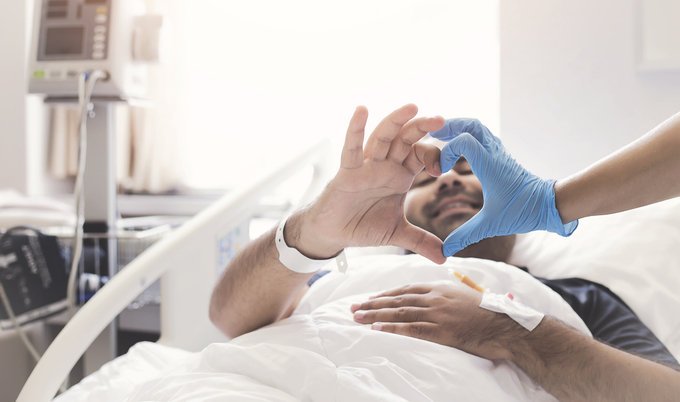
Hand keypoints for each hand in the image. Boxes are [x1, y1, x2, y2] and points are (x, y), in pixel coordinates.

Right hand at [288, 104, 446, 263]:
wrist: (334, 234)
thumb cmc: (362, 225)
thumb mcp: (397, 234)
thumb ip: (421, 241)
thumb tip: (444, 258)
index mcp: (400, 175)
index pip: (420, 155)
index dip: (434, 156)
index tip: (443, 169)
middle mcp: (385, 165)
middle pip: (405, 139)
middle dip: (421, 128)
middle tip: (440, 119)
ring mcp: (366, 165)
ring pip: (382, 137)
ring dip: (396, 121)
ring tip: (411, 107)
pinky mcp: (347, 171)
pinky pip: (351, 148)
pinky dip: (355, 129)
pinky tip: (361, 110)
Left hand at [351, 281, 518, 359]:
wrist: (509, 326)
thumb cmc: (491, 313)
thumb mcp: (467, 296)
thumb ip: (449, 295)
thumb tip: (438, 296)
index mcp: (441, 287)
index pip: (406, 289)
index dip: (386, 294)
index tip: (371, 298)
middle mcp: (436, 297)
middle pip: (398, 299)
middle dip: (373, 303)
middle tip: (353, 307)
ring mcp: (438, 313)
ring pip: (400, 312)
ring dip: (375, 315)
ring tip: (357, 317)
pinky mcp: (442, 330)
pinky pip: (412, 328)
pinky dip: (392, 328)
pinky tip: (376, 329)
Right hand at [428, 118, 577, 256]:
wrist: (549, 205)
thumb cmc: (522, 211)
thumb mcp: (491, 224)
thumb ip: (465, 235)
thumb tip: (445, 252)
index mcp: (490, 165)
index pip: (464, 140)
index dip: (446, 150)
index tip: (440, 170)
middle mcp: (494, 153)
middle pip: (471, 124)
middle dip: (450, 126)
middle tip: (433, 135)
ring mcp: (499, 153)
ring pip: (478, 128)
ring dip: (459, 128)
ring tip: (441, 137)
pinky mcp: (502, 157)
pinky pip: (483, 137)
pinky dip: (468, 136)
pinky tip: (459, 149)